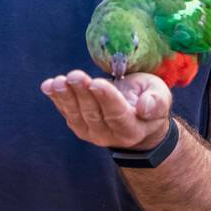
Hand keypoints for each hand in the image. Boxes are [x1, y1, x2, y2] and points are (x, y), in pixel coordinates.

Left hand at [40, 69, 171, 150]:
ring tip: (59, 81)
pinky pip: (65, 112)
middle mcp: (109, 135)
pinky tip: (49, 86)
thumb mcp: (161, 96)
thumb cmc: (149, 100)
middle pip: (93, 114)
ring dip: (65, 97)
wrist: (137, 119)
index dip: (106, 99)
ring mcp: (91, 132)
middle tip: (76, 76)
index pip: (117, 114)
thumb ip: (157, 102)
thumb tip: (144, 106)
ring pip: (76, 115)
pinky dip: (56, 99)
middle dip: (82, 94)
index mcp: (132, 128)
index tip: (97, 83)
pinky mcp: (78, 125)